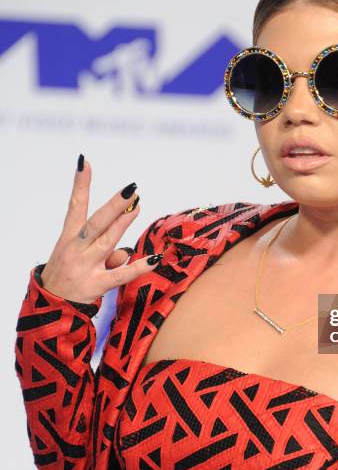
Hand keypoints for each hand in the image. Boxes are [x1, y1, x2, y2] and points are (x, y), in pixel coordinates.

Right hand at [39, 154, 162, 303]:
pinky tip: (154, 259)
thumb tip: (125, 252)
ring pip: (107, 242)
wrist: (51, 306)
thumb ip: (102, 250)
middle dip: (113, 205)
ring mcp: (86, 267)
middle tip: (130, 189)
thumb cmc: (67, 274)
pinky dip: (138, 266)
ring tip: (136, 207)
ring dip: (123, 224)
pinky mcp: (97, 285)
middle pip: (96, 222)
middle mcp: (76, 249)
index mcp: (69, 238)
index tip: (84, 162)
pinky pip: (121, 274)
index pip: (75, 206)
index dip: (80, 184)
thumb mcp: (77, 257)